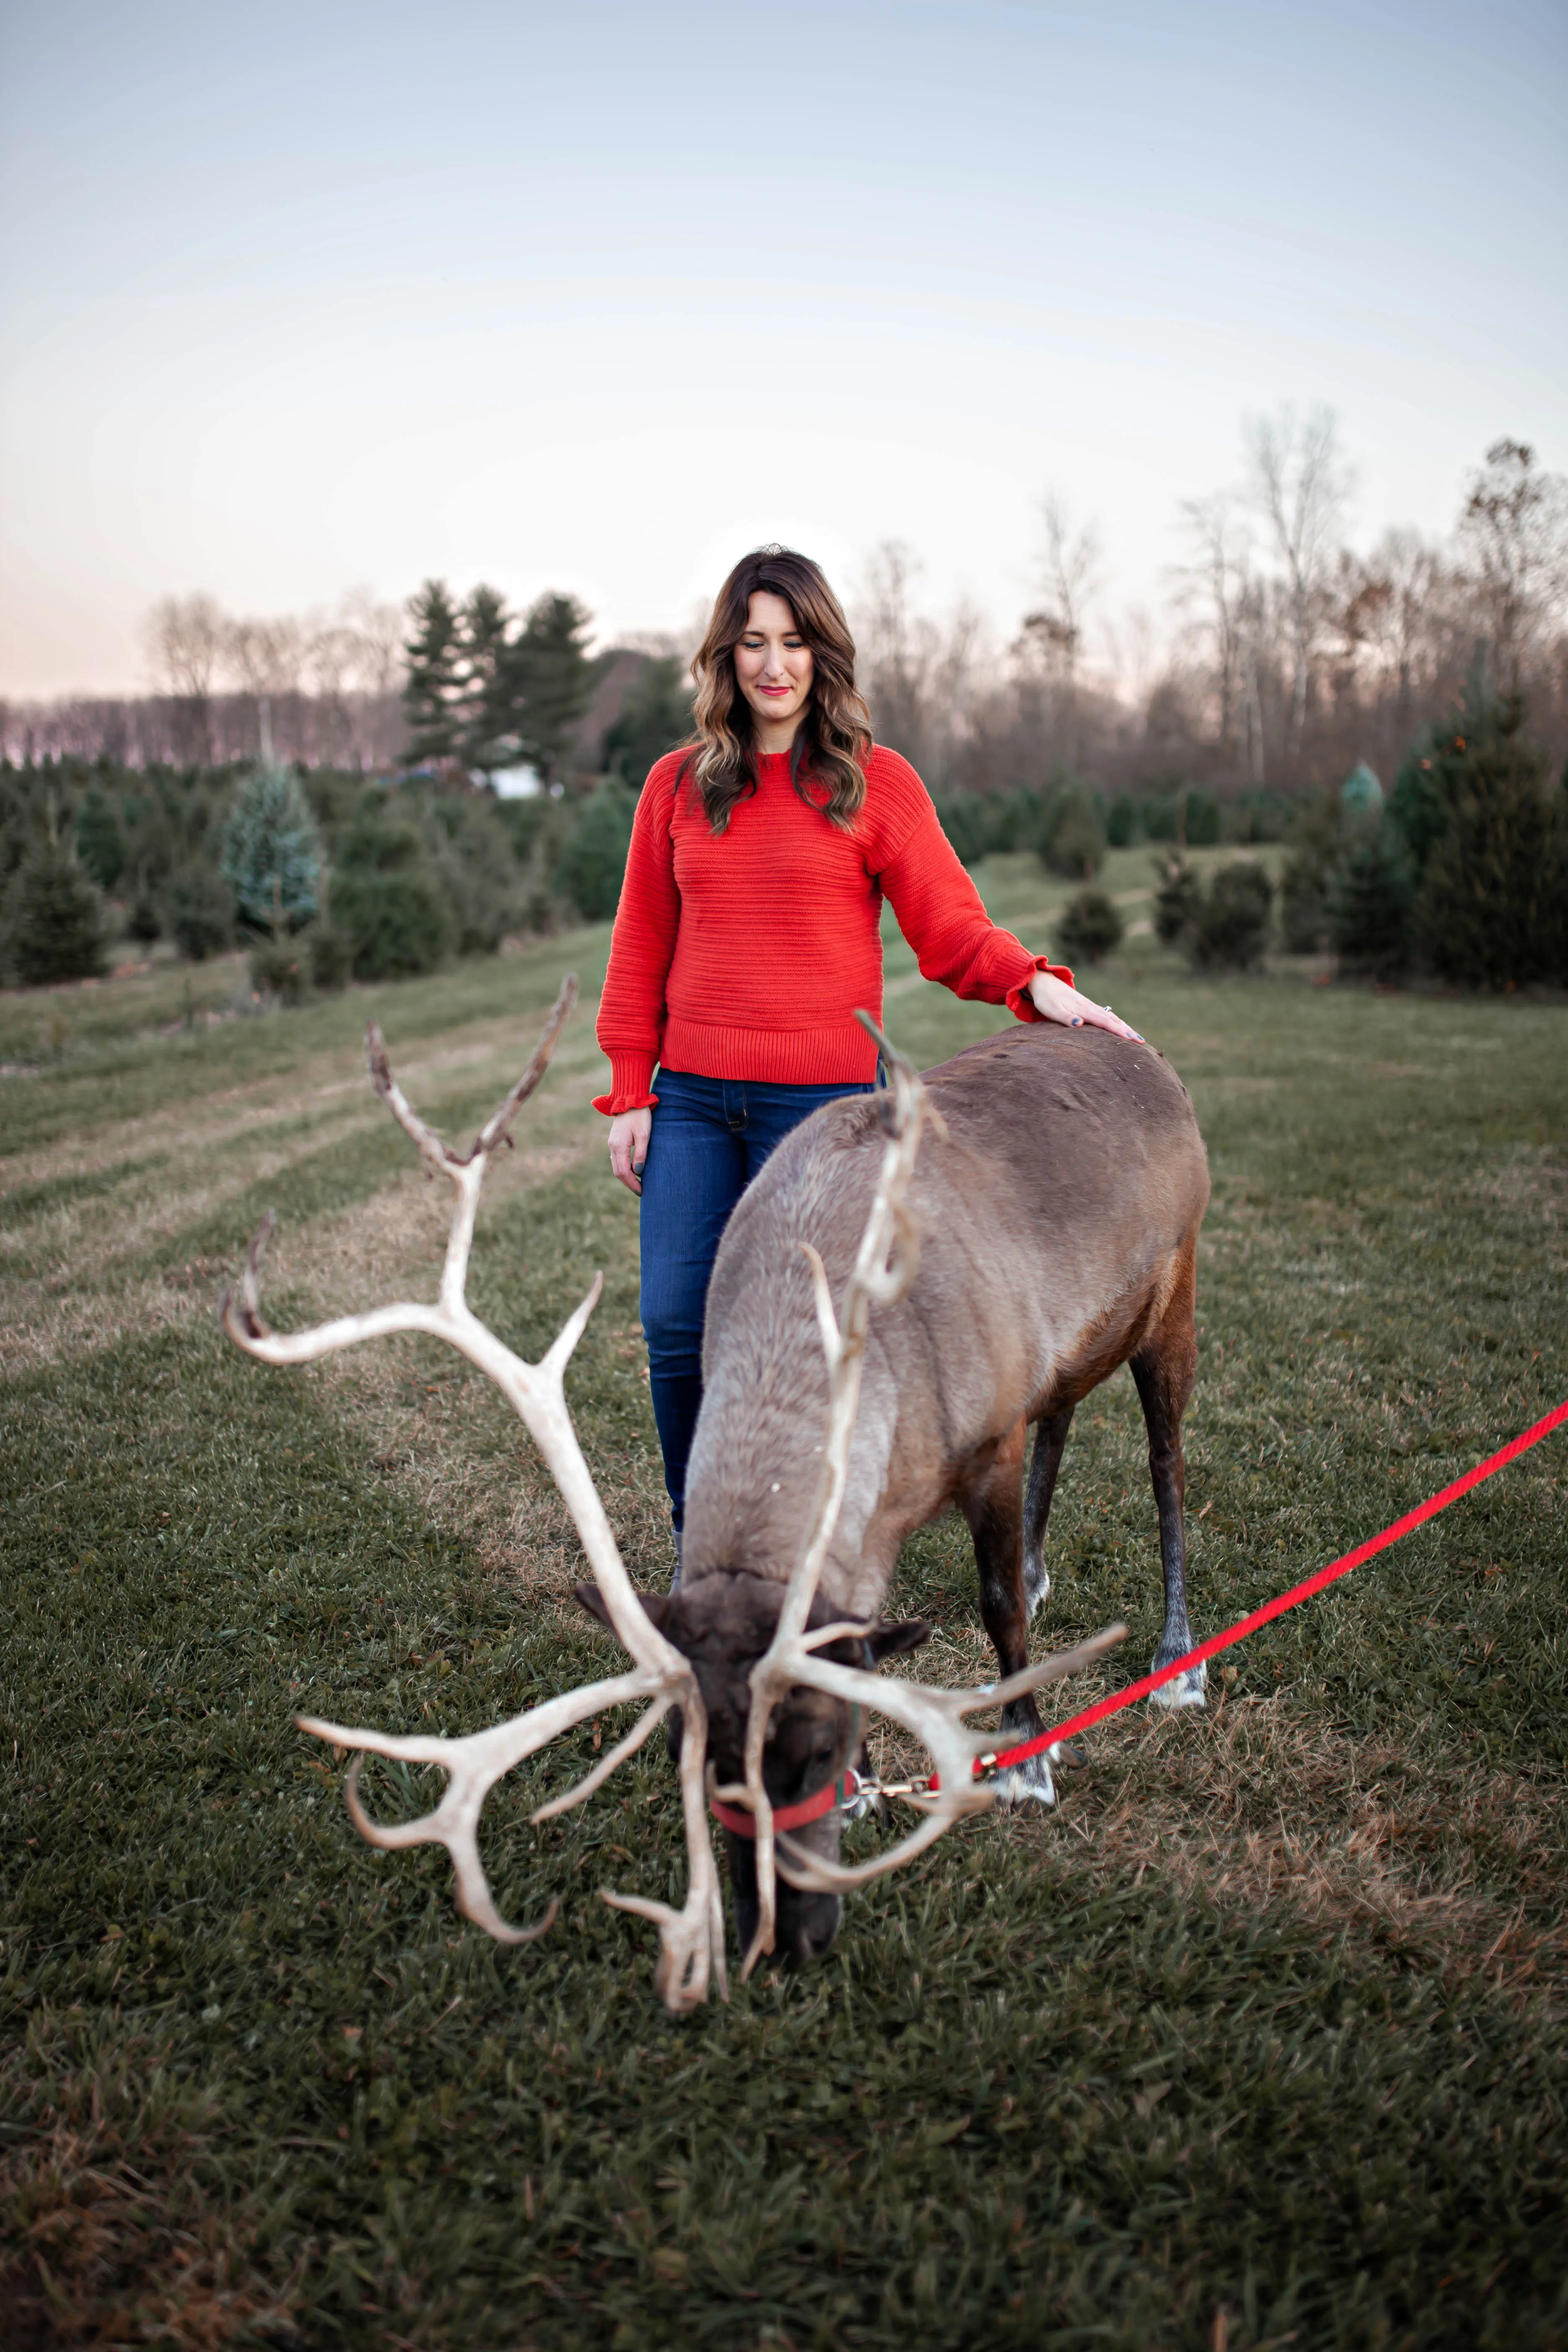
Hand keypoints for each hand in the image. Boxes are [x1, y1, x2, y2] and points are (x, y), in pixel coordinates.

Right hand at [607, 1107, 651, 1195]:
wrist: (630, 1099)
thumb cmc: (640, 1115)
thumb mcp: (644, 1134)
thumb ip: (640, 1154)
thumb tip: (638, 1172)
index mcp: (619, 1146)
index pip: (624, 1171)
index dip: (632, 1183)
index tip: (641, 1191)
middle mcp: (612, 1146)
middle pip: (618, 1171)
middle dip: (628, 1183)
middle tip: (640, 1190)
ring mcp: (611, 1143)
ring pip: (616, 1166)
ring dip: (625, 1176)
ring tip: (637, 1183)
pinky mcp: (614, 1140)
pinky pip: (616, 1159)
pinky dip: (623, 1168)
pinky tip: (632, 1170)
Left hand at [1029, 969, 1143, 1041]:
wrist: (1044, 983)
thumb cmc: (1046, 1000)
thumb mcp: (1052, 1010)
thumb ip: (1066, 1018)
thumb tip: (1080, 1024)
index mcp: (1084, 1009)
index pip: (1105, 1022)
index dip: (1119, 1031)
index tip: (1132, 1039)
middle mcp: (1090, 1007)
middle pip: (1113, 1020)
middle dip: (1128, 1031)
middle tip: (1142, 1042)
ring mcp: (1090, 1006)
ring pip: (1112, 1017)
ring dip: (1125, 1027)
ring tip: (1137, 1037)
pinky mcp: (1088, 1007)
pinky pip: (1106, 1016)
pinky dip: (1117, 1022)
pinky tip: (1121, 1027)